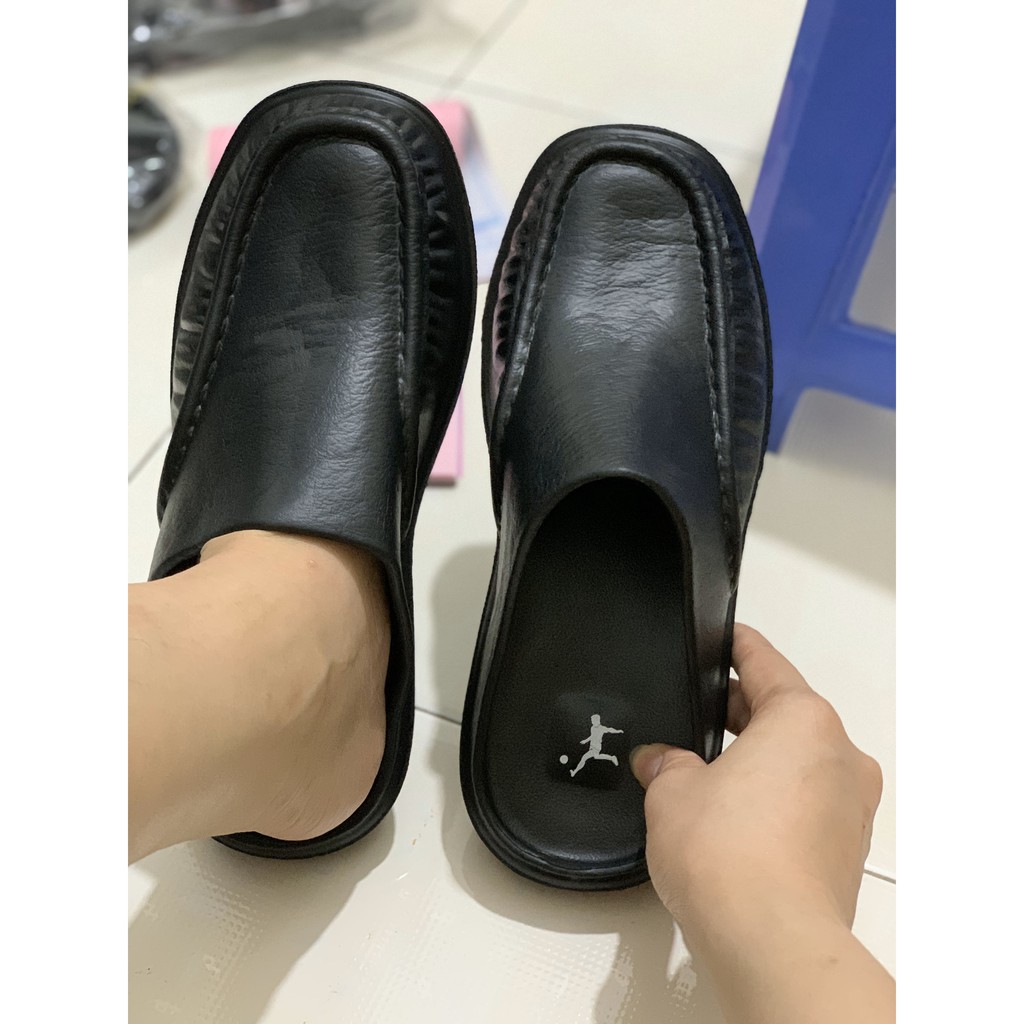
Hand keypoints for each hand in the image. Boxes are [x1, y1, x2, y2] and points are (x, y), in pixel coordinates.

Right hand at [631, 624, 891, 1023]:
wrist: (772, 943)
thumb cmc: (730, 856)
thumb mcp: (672, 791)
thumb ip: (666, 763)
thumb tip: (661, 762)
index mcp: (804, 720)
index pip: (765, 663)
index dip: (736, 646)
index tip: (724, 636)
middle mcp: (840, 756)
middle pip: (785, 713)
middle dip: (737, 714)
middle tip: (693, 716)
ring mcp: (850, 807)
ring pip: (797, 762)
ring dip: (756, 761)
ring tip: (702, 776)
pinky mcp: (846, 852)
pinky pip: (805, 806)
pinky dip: (773, 801)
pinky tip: (728, 821)